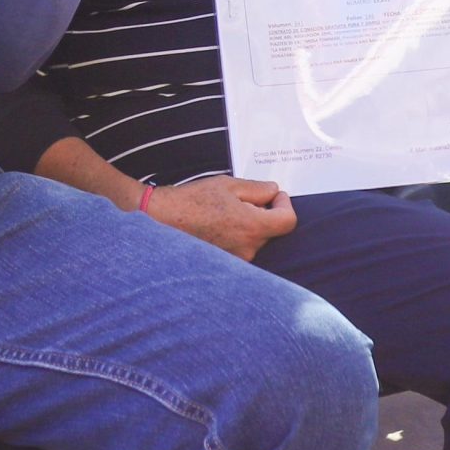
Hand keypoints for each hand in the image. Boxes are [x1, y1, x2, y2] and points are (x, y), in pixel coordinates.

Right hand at [144, 176, 296, 261]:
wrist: (161, 221)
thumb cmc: (192, 201)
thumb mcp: (228, 185)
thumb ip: (258, 189)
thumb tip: (274, 191)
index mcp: (252, 226)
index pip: (288, 221)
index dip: (284, 204)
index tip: (275, 195)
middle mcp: (248, 248)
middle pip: (271, 229)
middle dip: (264, 212)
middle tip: (243, 199)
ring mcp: (237, 259)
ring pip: (255, 238)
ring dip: (249, 224)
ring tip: (224, 212)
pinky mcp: (226, 264)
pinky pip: (242, 247)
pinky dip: (237, 235)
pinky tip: (218, 225)